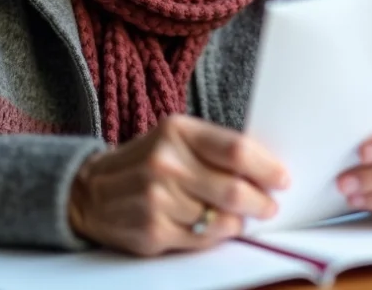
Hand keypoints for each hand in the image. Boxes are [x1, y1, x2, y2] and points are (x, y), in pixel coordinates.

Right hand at [68, 114, 289, 255]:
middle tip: (269, 205)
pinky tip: (212, 227)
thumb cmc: (144, 163)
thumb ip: (214, 148)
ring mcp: (158, 199)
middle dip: (261, 202)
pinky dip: (217, 236)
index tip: (282, 179)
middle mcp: (166, 163)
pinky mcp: (153, 231)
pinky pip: (204, 240)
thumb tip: (265, 169)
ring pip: (223, 220)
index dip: (267, 168)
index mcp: (176, 131)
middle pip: (234, 189)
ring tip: (238, 217)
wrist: (89, 192)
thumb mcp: (173, 138)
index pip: (236, 150)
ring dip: (238, 222)